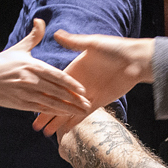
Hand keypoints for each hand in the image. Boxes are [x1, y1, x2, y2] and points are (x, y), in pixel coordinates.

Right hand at [0, 19, 90, 116]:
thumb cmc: (1, 64)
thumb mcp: (18, 49)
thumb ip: (33, 37)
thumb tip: (40, 21)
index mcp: (33, 66)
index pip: (57, 75)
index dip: (71, 83)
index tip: (82, 89)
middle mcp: (31, 80)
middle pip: (57, 91)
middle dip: (74, 99)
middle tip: (88, 103)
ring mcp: (26, 93)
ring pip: (51, 102)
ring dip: (67, 108)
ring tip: (81, 112)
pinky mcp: (21, 104)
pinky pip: (40, 109)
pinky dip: (52, 113)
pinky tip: (63, 116)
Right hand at [32, 31, 154, 135]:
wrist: (136, 60)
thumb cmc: (115, 49)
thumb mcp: (93, 44)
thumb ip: (74, 42)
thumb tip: (56, 33)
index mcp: (74, 70)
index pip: (54, 85)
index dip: (42, 93)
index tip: (31, 101)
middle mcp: (79, 84)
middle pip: (58, 101)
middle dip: (46, 113)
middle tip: (35, 126)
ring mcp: (88, 94)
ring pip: (68, 111)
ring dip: (57, 121)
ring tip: (46, 134)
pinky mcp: (99, 102)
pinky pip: (83, 116)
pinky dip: (73, 123)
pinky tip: (64, 132)